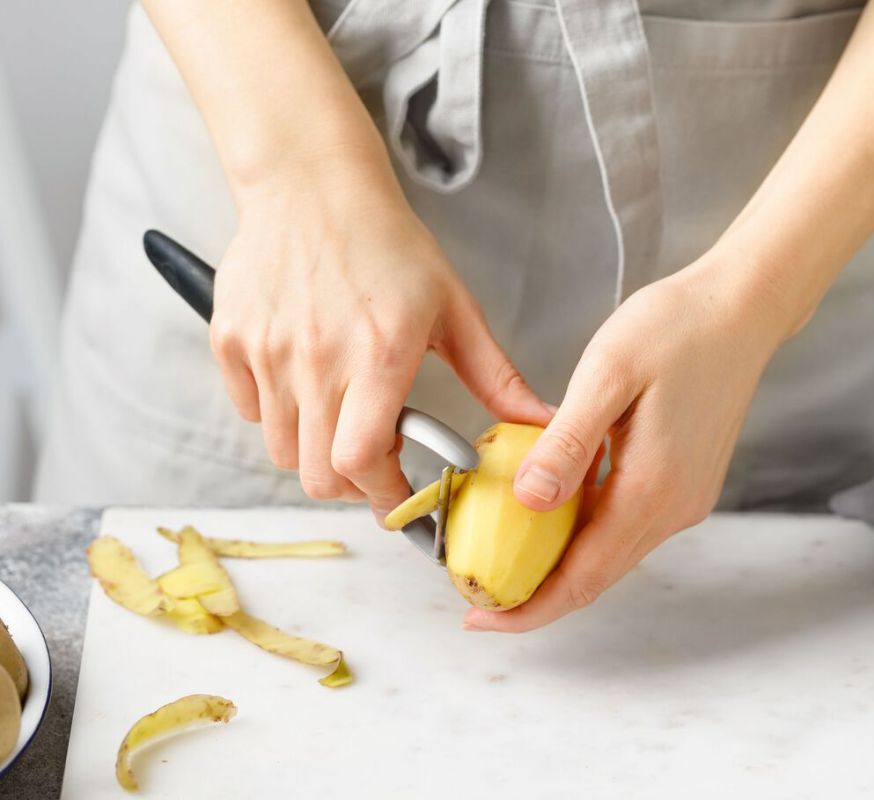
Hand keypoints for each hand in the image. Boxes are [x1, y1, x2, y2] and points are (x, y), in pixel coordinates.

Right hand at [210, 155, 551, 519]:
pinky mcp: (230, 340)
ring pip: (281, 451)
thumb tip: (542, 423)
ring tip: (342, 414)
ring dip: (314, 451)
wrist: (313, 186)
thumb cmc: (388, 244)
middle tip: (375, 461)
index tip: (401, 499)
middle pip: (317, 474)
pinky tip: (306, 382)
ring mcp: (267, 351)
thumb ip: (497, 377)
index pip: (362, 462)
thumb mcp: (455, 309)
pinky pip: (249, 411)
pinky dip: (277, 414)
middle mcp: (316, 359)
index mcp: (379, 354)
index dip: (383, 495)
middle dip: (352, 484)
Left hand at [461, 254, 790, 631]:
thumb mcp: (608, 374)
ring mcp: (685, 497)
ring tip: (503, 554)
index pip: (583, 577)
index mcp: (653, 489)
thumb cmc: (676, 328)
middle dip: (535, 596)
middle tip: (478, 593)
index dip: (528, 607)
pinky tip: (550, 510)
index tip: (479, 618)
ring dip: (559, 564)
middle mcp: (675, 507)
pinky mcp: (685, 481)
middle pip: (596, 577)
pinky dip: (584, 532)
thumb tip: (528, 503)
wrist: (742, 307)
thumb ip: (568, 443)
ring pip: (611, 552)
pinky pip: (626, 523)